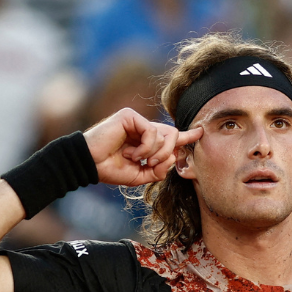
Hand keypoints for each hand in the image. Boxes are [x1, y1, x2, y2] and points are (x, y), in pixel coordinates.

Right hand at [83, 108, 202, 186]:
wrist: (90, 164)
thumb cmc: (110, 169)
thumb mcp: (140, 176)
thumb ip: (158, 171)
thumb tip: (172, 159)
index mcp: (146, 141)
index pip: (171, 137)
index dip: (186, 135)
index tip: (200, 132)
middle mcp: (143, 128)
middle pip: (173, 135)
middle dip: (167, 154)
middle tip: (152, 165)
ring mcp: (137, 120)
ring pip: (165, 135)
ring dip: (154, 153)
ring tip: (136, 159)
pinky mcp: (130, 116)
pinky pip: (152, 131)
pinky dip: (145, 147)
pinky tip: (131, 152)